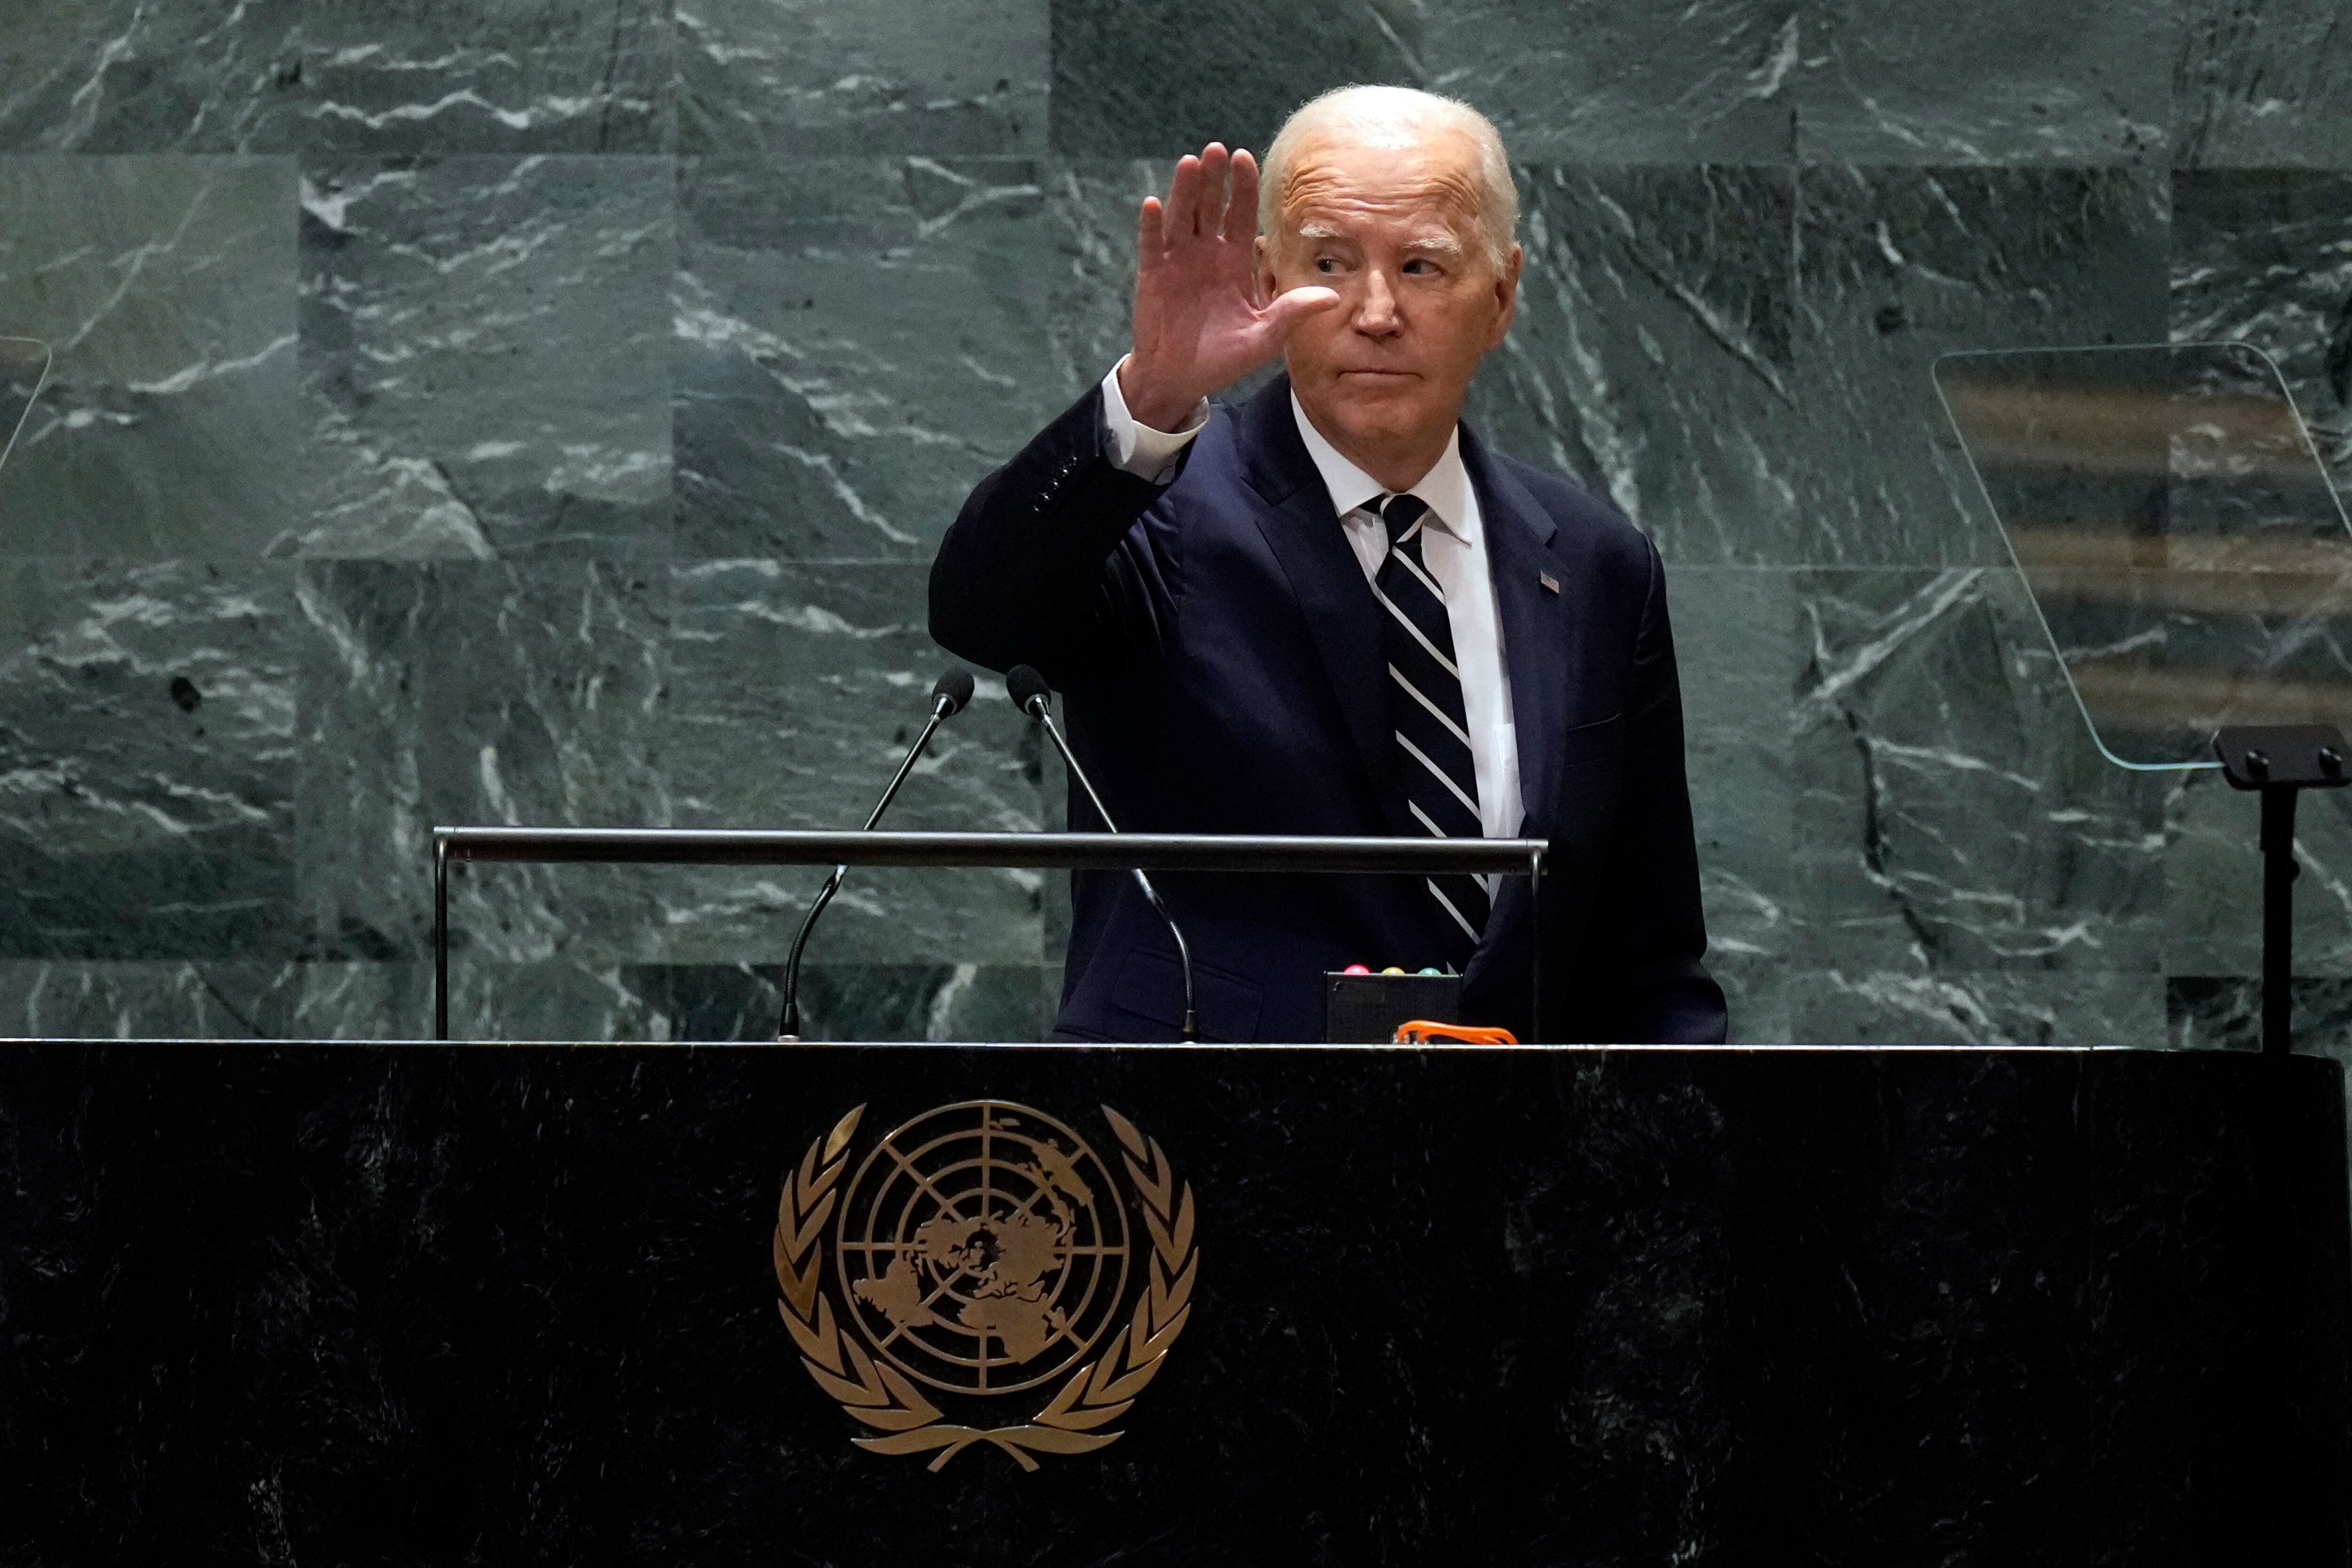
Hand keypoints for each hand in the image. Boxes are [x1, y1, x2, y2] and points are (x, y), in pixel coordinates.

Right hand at [1118, 143, 1339, 431]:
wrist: (1180, 378)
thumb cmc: (1223, 357)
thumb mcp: (1264, 337)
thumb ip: (1292, 313)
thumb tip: (1333, 297)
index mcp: (1235, 260)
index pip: (1241, 214)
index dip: (1243, 187)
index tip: (1246, 158)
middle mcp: (1207, 253)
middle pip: (1211, 206)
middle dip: (1215, 178)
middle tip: (1218, 149)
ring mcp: (1178, 261)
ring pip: (1182, 217)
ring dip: (1185, 190)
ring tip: (1191, 162)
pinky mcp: (1153, 275)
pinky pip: (1152, 245)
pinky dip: (1152, 226)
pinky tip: (1154, 204)